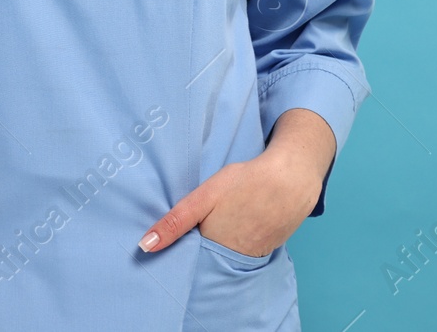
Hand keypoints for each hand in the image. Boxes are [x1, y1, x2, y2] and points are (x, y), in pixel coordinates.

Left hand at [137, 108, 333, 257]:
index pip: (189, 256)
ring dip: (221, 243)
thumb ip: (175, 221)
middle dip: (200, 244)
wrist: (291, 179)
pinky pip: (246, 249)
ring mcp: (252, 255)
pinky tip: (242, 222)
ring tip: (224, 219)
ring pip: (227, 253)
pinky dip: (241, 240)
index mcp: (213, 246)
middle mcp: (232, 257)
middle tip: (204, 220)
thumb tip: (145, 247)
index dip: (180, 247)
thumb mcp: (205, 196)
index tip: (170, 238)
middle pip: (208, 255)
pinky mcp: (268, 248)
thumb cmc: (246, 182)